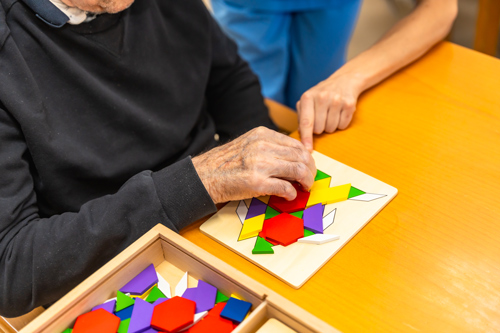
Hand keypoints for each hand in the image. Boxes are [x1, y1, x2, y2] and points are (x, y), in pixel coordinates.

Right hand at [192, 127, 315, 203]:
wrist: (205, 175)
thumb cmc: (226, 163)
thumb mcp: (248, 144)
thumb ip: (269, 146)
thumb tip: (294, 158)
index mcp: (262, 135)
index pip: (296, 144)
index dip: (307, 158)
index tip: (308, 167)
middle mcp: (263, 146)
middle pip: (301, 157)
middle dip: (310, 170)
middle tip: (309, 180)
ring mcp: (261, 164)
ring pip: (298, 170)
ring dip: (306, 182)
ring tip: (304, 188)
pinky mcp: (257, 183)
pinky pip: (286, 187)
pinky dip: (292, 193)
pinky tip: (289, 196)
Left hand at [297, 72, 363, 150]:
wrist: (343, 80)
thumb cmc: (321, 95)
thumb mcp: (307, 102)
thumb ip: (302, 118)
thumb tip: (301, 136)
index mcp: (307, 97)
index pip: (306, 122)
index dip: (306, 138)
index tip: (307, 150)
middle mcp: (322, 97)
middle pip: (319, 129)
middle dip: (319, 129)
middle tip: (322, 118)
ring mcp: (336, 100)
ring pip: (331, 129)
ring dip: (330, 126)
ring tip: (330, 114)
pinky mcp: (349, 104)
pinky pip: (343, 126)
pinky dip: (341, 123)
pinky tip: (339, 113)